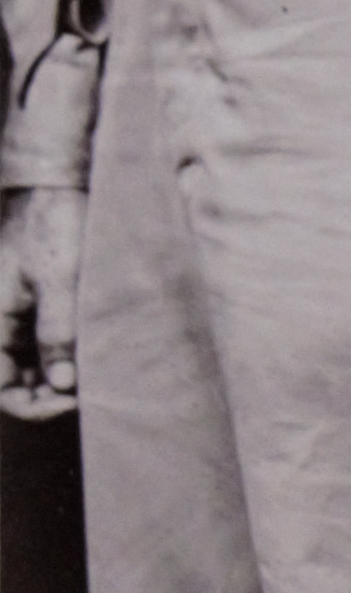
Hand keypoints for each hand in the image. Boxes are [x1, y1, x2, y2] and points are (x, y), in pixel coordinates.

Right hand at [0, 185, 87, 419]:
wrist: (53, 185)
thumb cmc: (51, 225)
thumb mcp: (57, 278)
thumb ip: (57, 330)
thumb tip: (63, 383)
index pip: (3, 392)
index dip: (34, 407)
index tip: (72, 400)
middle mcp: (2, 327)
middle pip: (20, 386)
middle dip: (52, 398)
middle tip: (93, 392)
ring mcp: (20, 319)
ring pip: (37, 370)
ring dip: (63, 380)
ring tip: (98, 376)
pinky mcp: (40, 309)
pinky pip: (49, 347)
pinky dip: (70, 358)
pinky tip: (96, 355)